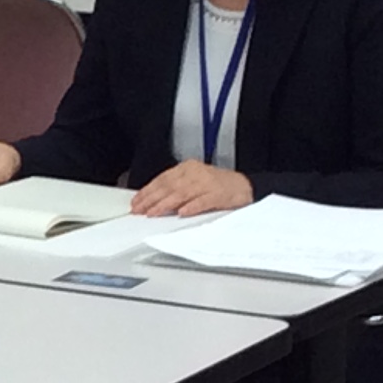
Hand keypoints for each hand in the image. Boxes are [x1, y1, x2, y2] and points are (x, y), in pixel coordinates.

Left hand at [130, 162, 254, 217]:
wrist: (245, 187)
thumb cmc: (217, 187)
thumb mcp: (193, 182)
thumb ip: (175, 189)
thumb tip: (152, 201)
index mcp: (187, 168)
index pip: (163, 179)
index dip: (147, 191)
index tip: (136, 202)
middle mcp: (196, 173)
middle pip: (169, 186)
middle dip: (151, 200)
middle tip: (139, 210)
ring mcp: (208, 183)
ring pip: (182, 194)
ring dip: (165, 204)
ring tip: (153, 213)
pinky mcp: (220, 194)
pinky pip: (203, 201)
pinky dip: (191, 207)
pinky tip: (181, 213)